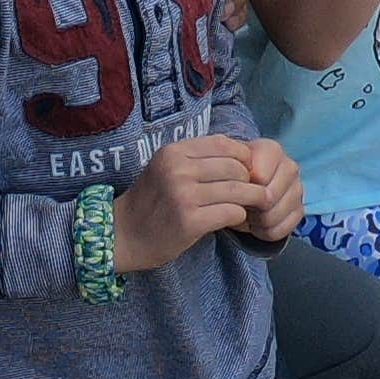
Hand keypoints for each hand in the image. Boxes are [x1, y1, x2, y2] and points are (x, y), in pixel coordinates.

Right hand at [112, 137, 257, 271]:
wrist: (123, 234)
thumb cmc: (151, 201)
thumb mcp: (167, 168)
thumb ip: (197, 159)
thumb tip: (243, 154)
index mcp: (173, 152)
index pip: (222, 143)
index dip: (242, 155)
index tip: (247, 169)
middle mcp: (178, 170)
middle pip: (234, 167)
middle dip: (250, 179)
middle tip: (255, 190)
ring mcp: (183, 196)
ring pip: (237, 190)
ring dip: (252, 199)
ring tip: (255, 204)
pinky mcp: (190, 221)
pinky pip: (231, 213)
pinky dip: (239, 216)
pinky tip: (235, 219)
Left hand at [235, 135, 303, 246]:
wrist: (240, 186)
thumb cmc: (232, 175)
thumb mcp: (227, 168)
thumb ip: (232, 172)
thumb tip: (244, 190)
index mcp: (272, 150)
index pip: (260, 177)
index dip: (243, 188)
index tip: (233, 188)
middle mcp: (290, 167)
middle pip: (270, 198)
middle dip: (251, 206)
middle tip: (240, 204)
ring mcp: (297, 189)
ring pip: (275, 216)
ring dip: (256, 220)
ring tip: (247, 213)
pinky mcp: (299, 210)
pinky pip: (281, 230)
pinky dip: (265, 232)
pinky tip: (257, 223)